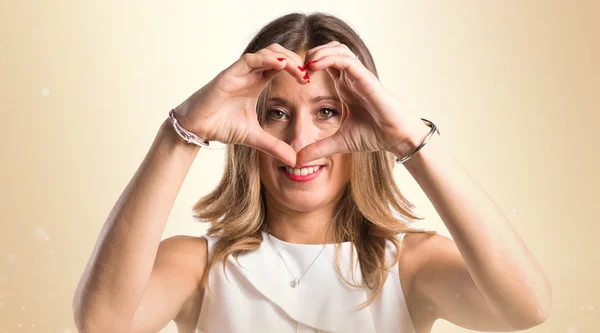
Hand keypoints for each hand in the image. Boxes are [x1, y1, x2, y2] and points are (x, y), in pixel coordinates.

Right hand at [174, 44, 308, 166]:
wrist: (197, 129)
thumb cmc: (221, 127)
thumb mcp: (255, 138)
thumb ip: (275, 146)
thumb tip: (295, 161)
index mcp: (257, 82)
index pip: (281, 66)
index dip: (296, 69)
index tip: (308, 81)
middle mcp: (250, 73)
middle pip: (277, 53)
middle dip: (294, 59)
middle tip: (307, 73)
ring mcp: (240, 71)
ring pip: (267, 52)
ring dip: (285, 57)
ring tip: (298, 69)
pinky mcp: (229, 74)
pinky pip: (251, 59)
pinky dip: (267, 59)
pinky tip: (281, 65)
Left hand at [296, 41, 430, 165]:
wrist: (397, 138)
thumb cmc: (374, 136)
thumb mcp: (339, 143)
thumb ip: (318, 149)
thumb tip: (297, 161)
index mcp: (345, 86)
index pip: (324, 63)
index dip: (308, 65)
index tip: (295, 78)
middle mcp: (351, 77)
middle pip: (330, 49)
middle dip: (311, 53)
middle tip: (296, 68)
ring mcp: (359, 75)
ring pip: (337, 49)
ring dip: (318, 52)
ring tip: (305, 65)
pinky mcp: (366, 77)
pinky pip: (345, 60)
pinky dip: (329, 58)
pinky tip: (314, 66)